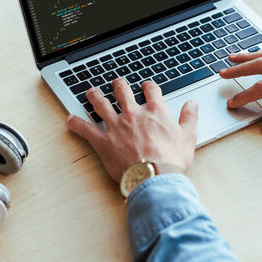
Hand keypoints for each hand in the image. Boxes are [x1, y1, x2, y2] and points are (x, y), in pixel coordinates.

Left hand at [66, 78, 197, 182]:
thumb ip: (189, 117)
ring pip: (101, 104)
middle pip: (122, 91)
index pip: (150, 90)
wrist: (155, 178)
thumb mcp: (188, 137)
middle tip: (116, 83)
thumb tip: (192, 104)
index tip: (147, 86)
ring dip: (95, 96)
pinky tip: (70, 120)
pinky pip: (85, 129)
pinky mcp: (103, 141)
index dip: (148, 86)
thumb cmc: (171, 160)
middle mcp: (133, 114)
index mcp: (154, 111)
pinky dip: (76, 124)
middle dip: (118, 85)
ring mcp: (116, 126)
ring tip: (91, 92)